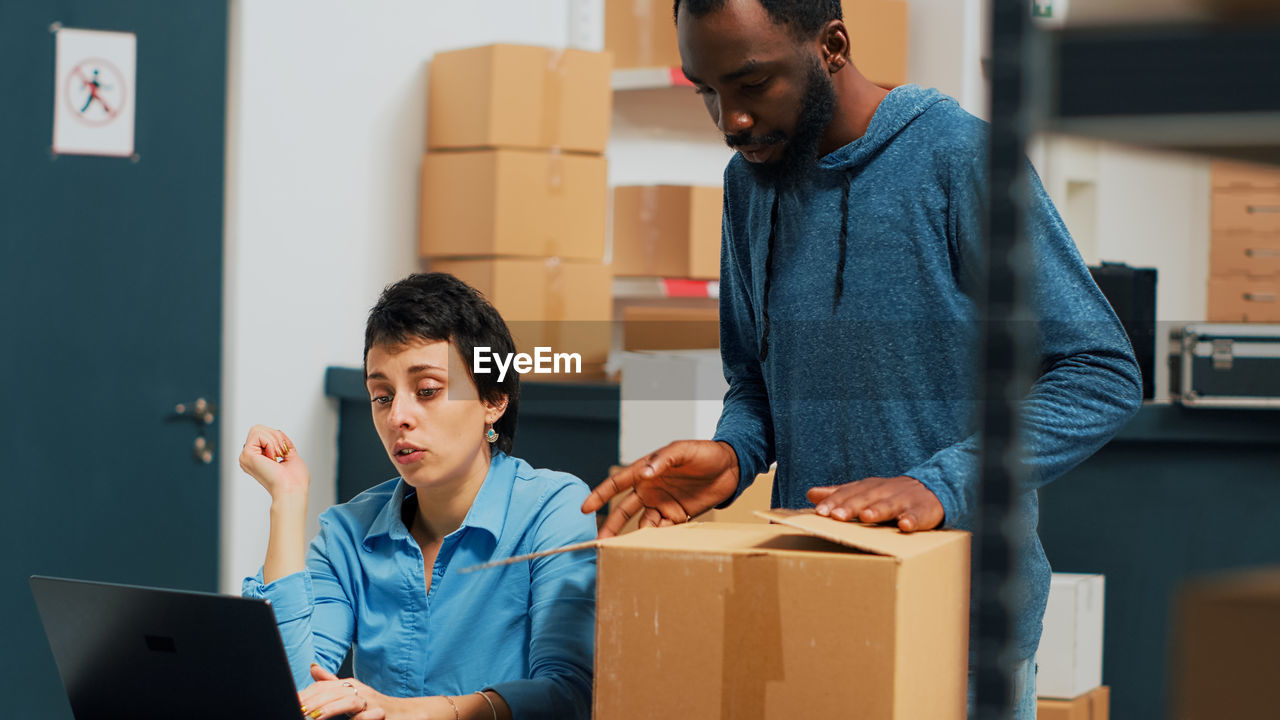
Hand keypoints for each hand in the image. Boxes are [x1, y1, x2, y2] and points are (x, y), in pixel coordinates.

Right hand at [238, 425, 308, 499]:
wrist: (292, 489)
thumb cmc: (294, 480)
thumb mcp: (289, 455)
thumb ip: (282, 444)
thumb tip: (278, 434)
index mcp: (257, 459)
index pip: (263, 434)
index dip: (278, 438)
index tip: (285, 453)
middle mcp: (249, 458)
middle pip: (258, 429)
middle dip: (276, 437)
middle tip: (282, 454)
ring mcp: (246, 456)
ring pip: (257, 429)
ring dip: (275, 441)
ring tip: (278, 457)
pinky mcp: (247, 454)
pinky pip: (258, 434)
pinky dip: (271, 443)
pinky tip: (273, 458)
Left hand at [300, 664, 392, 719]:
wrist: (407, 712)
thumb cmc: (376, 706)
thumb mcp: (351, 693)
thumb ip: (331, 682)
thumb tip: (313, 668)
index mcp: (349, 685)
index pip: (322, 686)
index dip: (306, 694)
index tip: (292, 701)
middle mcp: (359, 690)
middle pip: (332, 692)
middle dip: (313, 701)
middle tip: (298, 709)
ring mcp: (371, 701)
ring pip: (348, 700)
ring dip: (329, 708)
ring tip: (313, 717)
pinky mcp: (382, 713)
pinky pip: (368, 715)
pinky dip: (358, 719)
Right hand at [582, 440, 740, 537]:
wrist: (731, 467)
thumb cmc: (704, 453)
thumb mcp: (682, 450)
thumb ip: (663, 460)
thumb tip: (645, 472)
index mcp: (646, 471)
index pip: (617, 484)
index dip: (600, 495)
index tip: (584, 508)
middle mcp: (650, 489)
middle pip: (624, 511)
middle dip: (611, 526)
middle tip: (600, 542)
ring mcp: (663, 503)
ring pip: (642, 523)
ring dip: (636, 535)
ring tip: (629, 548)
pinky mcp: (678, 515)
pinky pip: (663, 529)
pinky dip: (658, 537)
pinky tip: (654, 543)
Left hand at [806, 475, 944, 532]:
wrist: (932, 488)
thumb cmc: (890, 494)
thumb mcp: (865, 492)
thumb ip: (840, 494)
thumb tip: (811, 493)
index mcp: (868, 488)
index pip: (848, 493)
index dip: (834, 501)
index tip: (820, 511)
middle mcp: (884, 491)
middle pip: (865, 498)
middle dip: (850, 506)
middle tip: (836, 516)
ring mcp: (904, 500)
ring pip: (889, 505)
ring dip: (878, 510)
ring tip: (866, 517)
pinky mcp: (923, 510)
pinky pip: (917, 516)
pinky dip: (912, 520)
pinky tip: (905, 525)